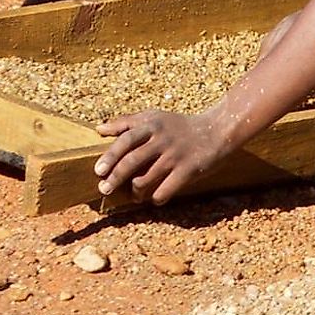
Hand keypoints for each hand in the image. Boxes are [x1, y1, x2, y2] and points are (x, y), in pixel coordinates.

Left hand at [95, 108, 230, 205]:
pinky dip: (156, 198)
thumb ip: (127, 122)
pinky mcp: (188, 170)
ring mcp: (175, 155)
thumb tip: (99, 129)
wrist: (216, 131)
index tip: (98, 171)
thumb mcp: (154, 117)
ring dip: (135, 191)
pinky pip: (166, 190)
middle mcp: (162, 140)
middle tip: (104, 189)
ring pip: (147, 179)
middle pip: (132, 161)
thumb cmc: (179, 125)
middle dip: (115, 178)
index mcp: (152, 125)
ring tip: (134, 195)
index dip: (110, 156)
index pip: (126, 140)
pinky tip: (154, 198)